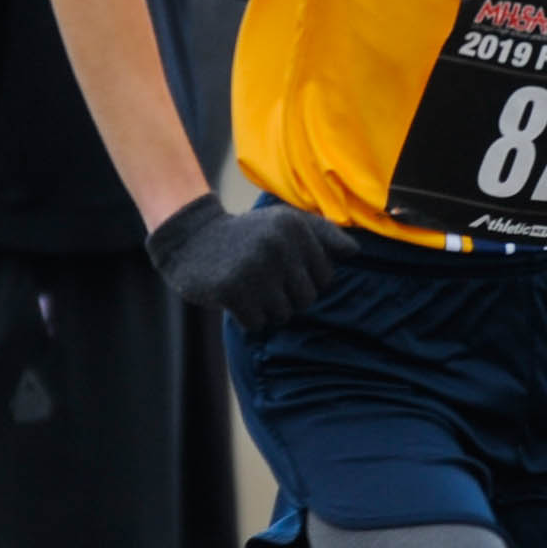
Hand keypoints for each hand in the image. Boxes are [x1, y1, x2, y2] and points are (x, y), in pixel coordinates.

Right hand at [146, 193, 356, 332]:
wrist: (191, 238)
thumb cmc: (246, 235)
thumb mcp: (284, 223)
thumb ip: (322, 234)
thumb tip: (355, 252)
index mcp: (295, 226)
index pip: (325, 277)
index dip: (304, 281)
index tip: (281, 269)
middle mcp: (278, 244)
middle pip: (307, 299)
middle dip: (287, 298)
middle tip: (263, 282)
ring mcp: (255, 266)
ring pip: (282, 315)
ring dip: (266, 310)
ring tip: (249, 288)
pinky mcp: (232, 288)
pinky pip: (257, 323)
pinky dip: (247, 318)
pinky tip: (235, 298)